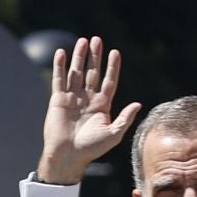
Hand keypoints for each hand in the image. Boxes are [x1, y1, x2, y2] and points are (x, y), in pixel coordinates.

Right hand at [38, 35, 141, 184]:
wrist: (67, 156)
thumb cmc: (91, 149)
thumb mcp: (113, 134)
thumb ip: (125, 118)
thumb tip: (138, 104)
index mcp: (101, 106)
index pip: (108, 81)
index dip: (112, 67)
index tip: (115, 52)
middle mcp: (87, 99)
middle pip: (92, 73)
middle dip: (95, 57)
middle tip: (97, 40)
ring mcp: (72, 98)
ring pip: (76, 72)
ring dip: (79, 57)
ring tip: (83, 41)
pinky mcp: (58, 100)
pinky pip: (59, 79)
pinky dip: (59, 66)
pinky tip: (61, 53)